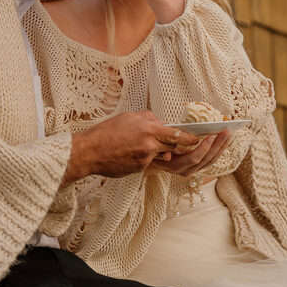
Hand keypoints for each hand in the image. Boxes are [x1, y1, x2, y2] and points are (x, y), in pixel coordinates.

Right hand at [62, 111, 199, 182]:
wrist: (90, 152)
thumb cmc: (106, 132)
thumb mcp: (128, 117)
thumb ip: (147, 119)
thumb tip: (160, 122)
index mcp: (148, 129)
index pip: (176, 135)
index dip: (189, 138)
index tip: (197, 139)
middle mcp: (149, 145)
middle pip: (171, 147)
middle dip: (171, 145)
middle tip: (166, 140)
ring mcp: (145, 159)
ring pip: (160, 156)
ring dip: (156, 151)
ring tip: (138, 145)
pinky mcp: (139, 169)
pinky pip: (148, 163)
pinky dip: (143, 158)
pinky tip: (129, 153)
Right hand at [146, 131, 230, 177]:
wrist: (153, 163)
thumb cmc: (155, 150)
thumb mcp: (158, 143)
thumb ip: (168, 139)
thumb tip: (177, 131)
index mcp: (175, 165)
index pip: (194, 158)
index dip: (204, 148)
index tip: (211, 135)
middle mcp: (185, 171)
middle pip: (206, 160)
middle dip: (217, 145)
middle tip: (225, 132)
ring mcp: (192, 171)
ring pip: (211, 161)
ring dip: (221, 148)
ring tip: (228, 135)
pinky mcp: (196, 169)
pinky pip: (210, 161)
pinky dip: (218, 151)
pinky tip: (224, 142)